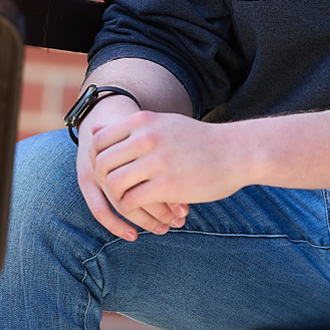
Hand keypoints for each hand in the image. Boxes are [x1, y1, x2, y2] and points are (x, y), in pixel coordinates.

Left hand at [90, 112, 244, 218]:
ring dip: (118, 196)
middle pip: (101, 163)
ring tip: (129, 199)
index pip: (99, 141)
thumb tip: (93, 132)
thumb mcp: (162, 123)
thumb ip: (128, 128)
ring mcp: (157, 161)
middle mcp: (147, 137)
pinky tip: (143, 207)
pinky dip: (131, 208)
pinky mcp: (168, 185)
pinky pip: (132, 200)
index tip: (110, 171)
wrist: (236, 152)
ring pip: (114, 183)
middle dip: (104, 181)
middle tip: (117, 189)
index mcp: (143, 120)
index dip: (97, 160)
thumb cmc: (197, 140)